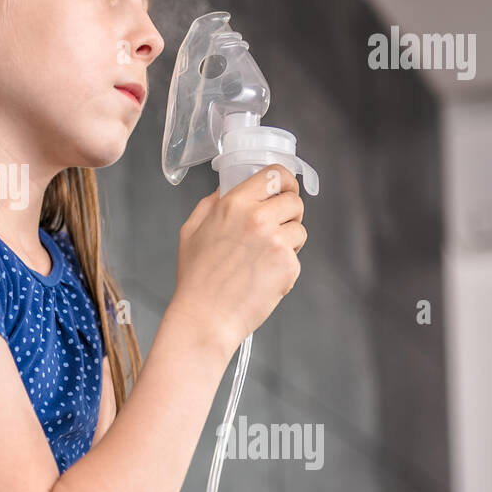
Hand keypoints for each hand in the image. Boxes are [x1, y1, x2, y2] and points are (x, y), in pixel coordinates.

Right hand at [170, 164, 306, 353]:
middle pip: (294, 201)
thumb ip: (212, 204)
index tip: (285, 189)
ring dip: (288, 240)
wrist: (206, 316)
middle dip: (288, 212)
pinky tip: (263, 276)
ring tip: (263, 258)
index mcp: (234, 204)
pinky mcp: (288, 265)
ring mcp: (276, 242)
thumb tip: (228, 189)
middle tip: (275, 228)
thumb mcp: (192, 230)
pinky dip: (285, 266)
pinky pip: (297, 257)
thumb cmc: (196, 278)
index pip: (274, 174)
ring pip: (299, 229)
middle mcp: (258, 218)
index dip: (284, 180)